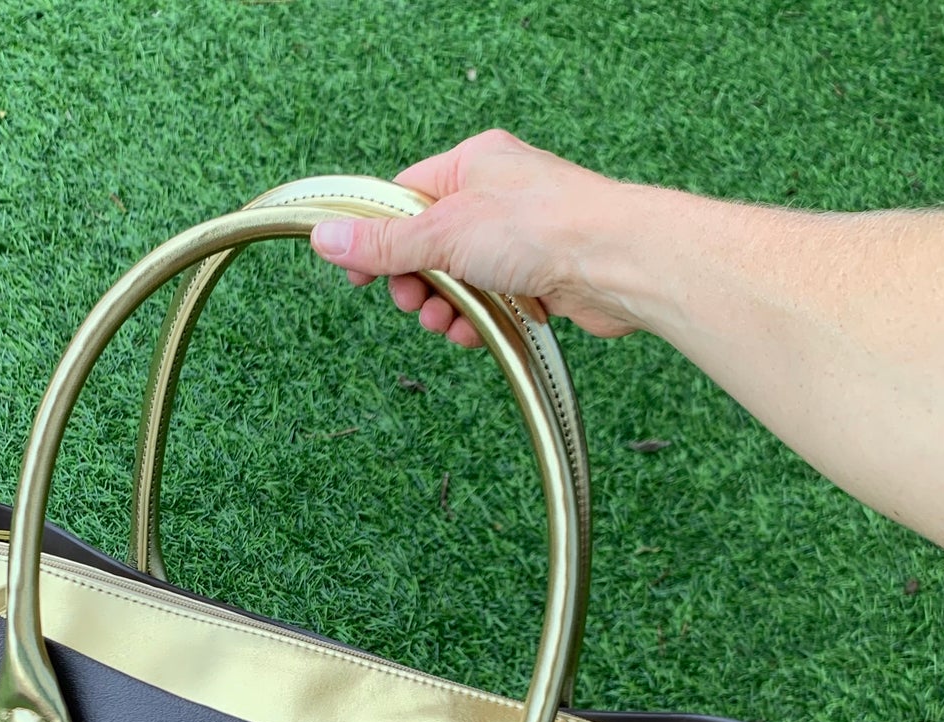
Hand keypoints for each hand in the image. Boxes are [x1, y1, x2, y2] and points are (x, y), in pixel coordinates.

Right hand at [310, 130, 645, 343]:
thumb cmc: (544, 227)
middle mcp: (496, 197)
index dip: (376, 238)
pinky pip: (490, 304)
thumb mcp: (444, 233)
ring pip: (458, 282)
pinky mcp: (537, 279)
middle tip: (415, 303)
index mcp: (472, 165)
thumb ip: (383, 243)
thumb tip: (325, 238)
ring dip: (446, 309)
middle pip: (428, 246)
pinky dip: (478, 322)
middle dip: (417, 284)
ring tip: (448, 323)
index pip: (403, 199)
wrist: (617, 264)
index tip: (358, 272)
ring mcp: (518, 239)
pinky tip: (478, 333)